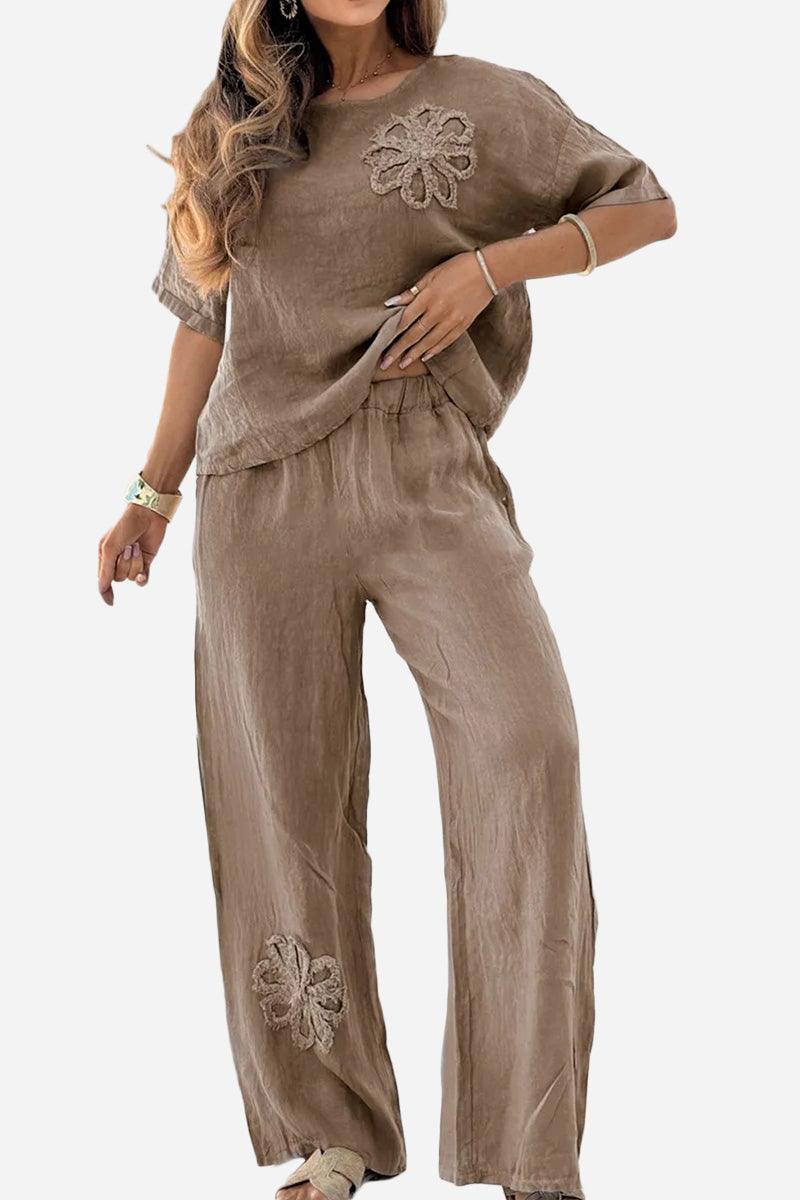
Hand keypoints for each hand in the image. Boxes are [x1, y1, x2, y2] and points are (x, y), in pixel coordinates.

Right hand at [98, 505, 167, 605]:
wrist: (148, 514)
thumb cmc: (125, 526)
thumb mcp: (110, 547)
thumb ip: (106, 569)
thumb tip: (101, 589)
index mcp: (104, 555)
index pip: (103, 579)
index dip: (105, 592)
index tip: (111, 603)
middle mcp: (117, 560)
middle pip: (118, 578)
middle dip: (124, 564)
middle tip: (128, 547)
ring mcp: (132, 561)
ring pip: (131, 577)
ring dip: (135, 563)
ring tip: (137, 546)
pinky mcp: (146, 561)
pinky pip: (142, 579)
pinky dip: (143, 577)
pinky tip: (143, 573)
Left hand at [380, 250, 495, 370]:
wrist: (488, 271)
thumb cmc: (457, 268)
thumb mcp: (432, 275)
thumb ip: (412, 292)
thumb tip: (391, 303)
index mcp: (429, 296)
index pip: (406, 318)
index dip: (393, 333)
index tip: (382, 344)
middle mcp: (439, 310)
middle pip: (414, 334)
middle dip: (399, 349)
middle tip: (386, 362)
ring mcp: (452, 319)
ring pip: (429, 341)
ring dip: (414, 354)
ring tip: (402, 364)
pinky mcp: (463, 324)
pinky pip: (446, 341)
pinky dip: (434, 350)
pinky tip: (424, 357)